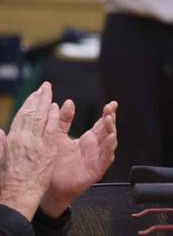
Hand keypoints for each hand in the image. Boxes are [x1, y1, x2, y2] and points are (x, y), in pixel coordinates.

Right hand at [0, 82, 61, 219]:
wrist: (17, 195)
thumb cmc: (7, 181)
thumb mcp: (0, 159)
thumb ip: (1, 144)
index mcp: (11, 140)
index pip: (21, 117)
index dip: (28, 104)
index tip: (33, 95)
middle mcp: (23, 139)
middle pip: (31, 113)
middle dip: (38, 98)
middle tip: (44, 87)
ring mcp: (36, 143)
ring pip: (40, 117)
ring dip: (45, 102)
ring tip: (48, 91)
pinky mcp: (48, 149)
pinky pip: (51, 128)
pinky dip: (53, 116)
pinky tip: (56, 107)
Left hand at [39, 100, 117, 217]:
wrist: (47, 188)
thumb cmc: (53, 164)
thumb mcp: (57, 138)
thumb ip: (62, 121)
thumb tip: (67, 102)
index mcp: (88, 140)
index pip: (101, 124)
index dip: (108, 113)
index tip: (111, 104)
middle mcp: (95, 148)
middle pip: (108, 131)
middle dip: (110, 119)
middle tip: (110, 110)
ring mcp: (96, 159)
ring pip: (109, 143)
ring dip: (111, 131)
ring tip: (109, 121)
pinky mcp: (95, 170)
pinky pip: (106, 159)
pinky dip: (109, 150)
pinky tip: (110, 140)